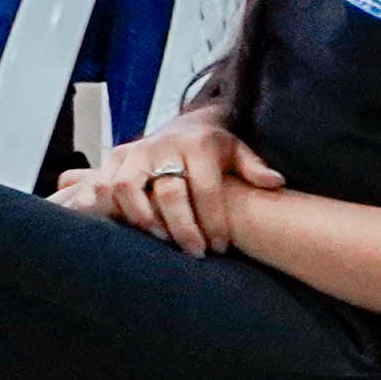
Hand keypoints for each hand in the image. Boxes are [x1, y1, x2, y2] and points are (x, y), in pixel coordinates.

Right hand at [60, 118, 278, 253]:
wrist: (183, 127)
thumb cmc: (214, 149)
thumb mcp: (237, 152)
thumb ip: (254, 168)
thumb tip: (275, 183)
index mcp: (199, 145)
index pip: (206, 188)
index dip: (213, 221)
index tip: (219, 247)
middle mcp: (164, 145)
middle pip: (169, 191)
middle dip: (182, 227)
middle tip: (195, 252)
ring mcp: (135, 151)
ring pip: (127, 187)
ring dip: (143, 218)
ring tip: (162, 241)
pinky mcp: (115, 157)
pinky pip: (105, 186)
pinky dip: (116, 209)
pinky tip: (134, 231)